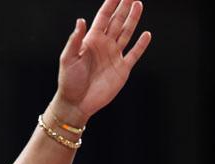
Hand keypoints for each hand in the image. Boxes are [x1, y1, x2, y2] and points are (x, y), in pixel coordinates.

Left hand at [52, 0, 151, 125]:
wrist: (76, 103)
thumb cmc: (68, 81)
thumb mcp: (67, 59)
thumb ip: (75, 40)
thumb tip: (81, 20)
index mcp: (91, 41)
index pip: (103, 18)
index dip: (110, 5)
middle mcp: (104, 46)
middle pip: (117, 22)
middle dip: (124, 8)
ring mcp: (114, 56)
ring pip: (126, 33)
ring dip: (132, 20)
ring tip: (138, 5)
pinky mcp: (122, 69)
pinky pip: (134, 54)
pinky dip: (141, 45)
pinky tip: (146, 35)